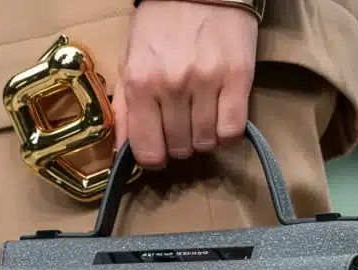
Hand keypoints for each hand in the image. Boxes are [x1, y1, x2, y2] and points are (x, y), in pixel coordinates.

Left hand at [112, 1, 259, 167]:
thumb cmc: (161, 22)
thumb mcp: (130, 59)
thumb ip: (124, 106)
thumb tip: (119, 151)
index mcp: (140, 81)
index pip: (147, 150)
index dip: (154, 158)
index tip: (159, 149)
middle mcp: (171, 85)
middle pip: (179, 148)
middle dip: (179, 144)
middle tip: (182, 124)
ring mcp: (206, 82)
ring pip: (206, 143)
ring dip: (204, 138)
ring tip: (202, 116)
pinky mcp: (237, 78)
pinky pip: (232, 130)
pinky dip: (226, 133)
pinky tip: (221, 116)